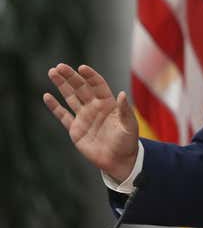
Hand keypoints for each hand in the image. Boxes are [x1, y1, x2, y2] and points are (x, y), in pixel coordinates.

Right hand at [43, 63, 138, 181]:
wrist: (118, 161)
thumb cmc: (127, 142)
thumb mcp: (129, 126)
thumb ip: (125, 111)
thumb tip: (122, 94)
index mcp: (109, 103)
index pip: (97, 85)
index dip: (90, 76)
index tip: (81, 67)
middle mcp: (95, 107)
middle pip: (81, 88)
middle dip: (71, 77)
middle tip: (59, 66)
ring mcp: (84, 117)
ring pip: (70, 97)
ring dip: (61, 85)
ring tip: (52, 72)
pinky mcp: (75, 129)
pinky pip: (63, 115)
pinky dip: (55, 106)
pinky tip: (47, 96)